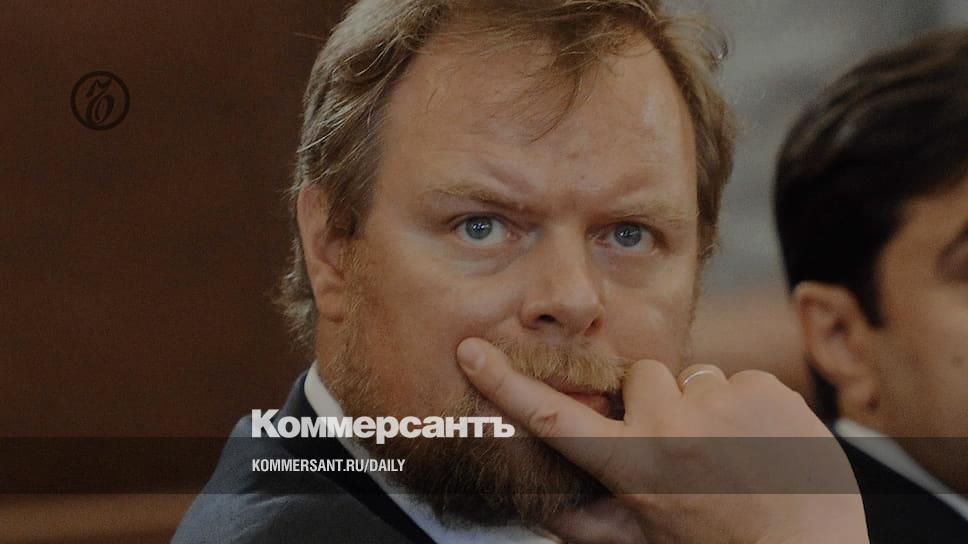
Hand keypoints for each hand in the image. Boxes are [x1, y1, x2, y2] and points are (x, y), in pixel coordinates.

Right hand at [456, 337, 867, 543]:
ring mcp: (715, 403)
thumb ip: (587, 523)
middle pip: (643, 378)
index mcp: (630, 466)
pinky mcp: (761, 387)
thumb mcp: (645, 539)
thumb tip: (537, 513)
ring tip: (733, 451)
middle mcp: (666, 428)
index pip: (553, 419)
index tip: (472, 351)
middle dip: (660, 401)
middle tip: (690, 448)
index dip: (506, 385)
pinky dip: (749, 402)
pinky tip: (761, 440)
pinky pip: (740, 375)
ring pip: (694, 375)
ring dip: (708, 404)